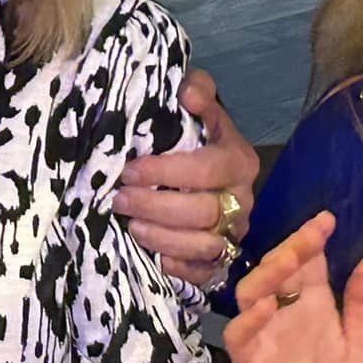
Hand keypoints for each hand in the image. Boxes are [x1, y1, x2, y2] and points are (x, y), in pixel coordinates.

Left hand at [114, 70, 259, 282]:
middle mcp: (243, 198)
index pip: (208, 169)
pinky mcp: (221, 258)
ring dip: (165, 238)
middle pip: (205, 211)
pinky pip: (207, 272)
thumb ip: (196, 90)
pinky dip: (181, 267)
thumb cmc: (192, 134)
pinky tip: (156, 257)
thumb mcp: (196, 104)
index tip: (129, 170)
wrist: (199, 164)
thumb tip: (189, 95)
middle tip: (119, 200)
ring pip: (207, 244)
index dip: (166, 172)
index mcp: (238, 160)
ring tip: (132, 227)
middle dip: (157, 207)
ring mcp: (234, 231)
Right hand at [228, 210, 362, 362]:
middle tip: (310, 236)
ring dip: (267, 275)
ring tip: (287, 261)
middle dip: (291, 251)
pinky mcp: (246, 360)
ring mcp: (262, 334)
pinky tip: (265, 307)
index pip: (310, 265)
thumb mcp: (359, 349)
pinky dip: (250, 319)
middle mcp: (284, 313)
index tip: (327, 218)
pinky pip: (240, 334)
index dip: (313, 240)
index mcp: (313, 307)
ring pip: (252, 293)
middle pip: (278, 272)